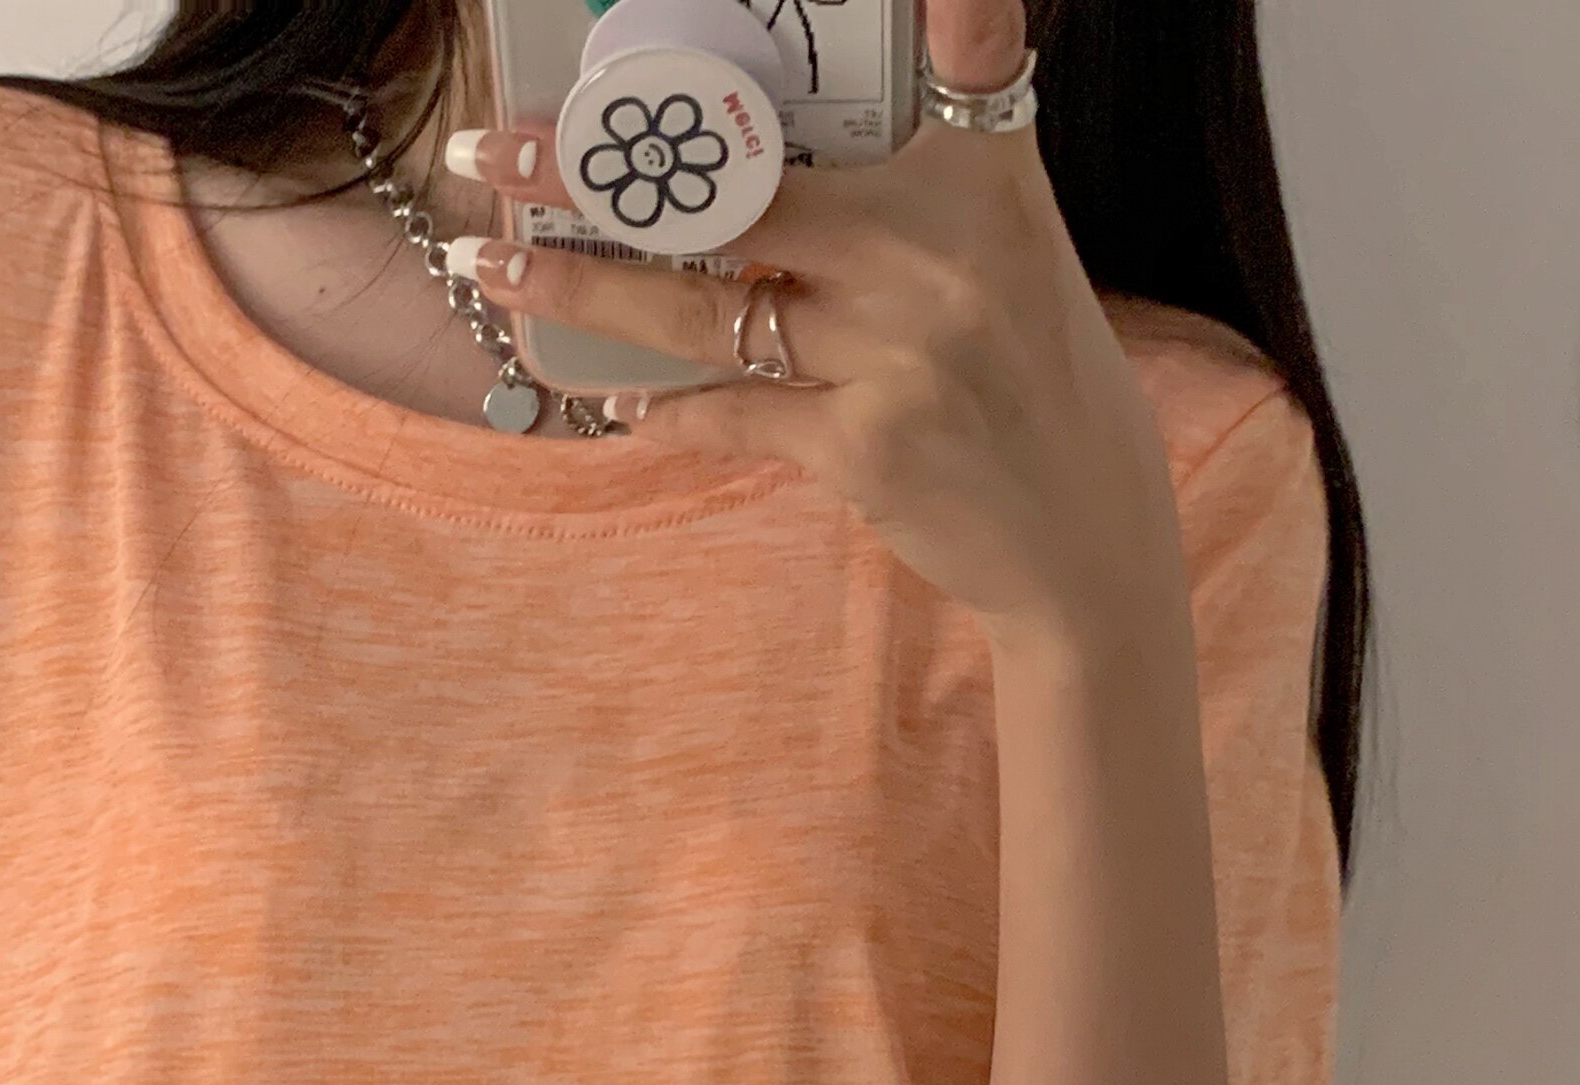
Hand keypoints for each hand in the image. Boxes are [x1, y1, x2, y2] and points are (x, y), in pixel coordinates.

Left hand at [442, 0, 1191, 654]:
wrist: (1081, 535)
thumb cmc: (1027, 379)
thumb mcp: (1003, 251)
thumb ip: (909, 185)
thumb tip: (756, 160)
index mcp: (981, 178)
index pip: (970, 52)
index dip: (955, 0)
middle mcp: (940, 252)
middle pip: (742, 187)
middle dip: (604, 170)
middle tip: (498, 151)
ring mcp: (900, 352)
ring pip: (705, 308)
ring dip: (587, 291)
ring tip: (501, 270)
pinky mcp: (866, 446)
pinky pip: (733, 414)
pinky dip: (669, 410)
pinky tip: (618, 401)